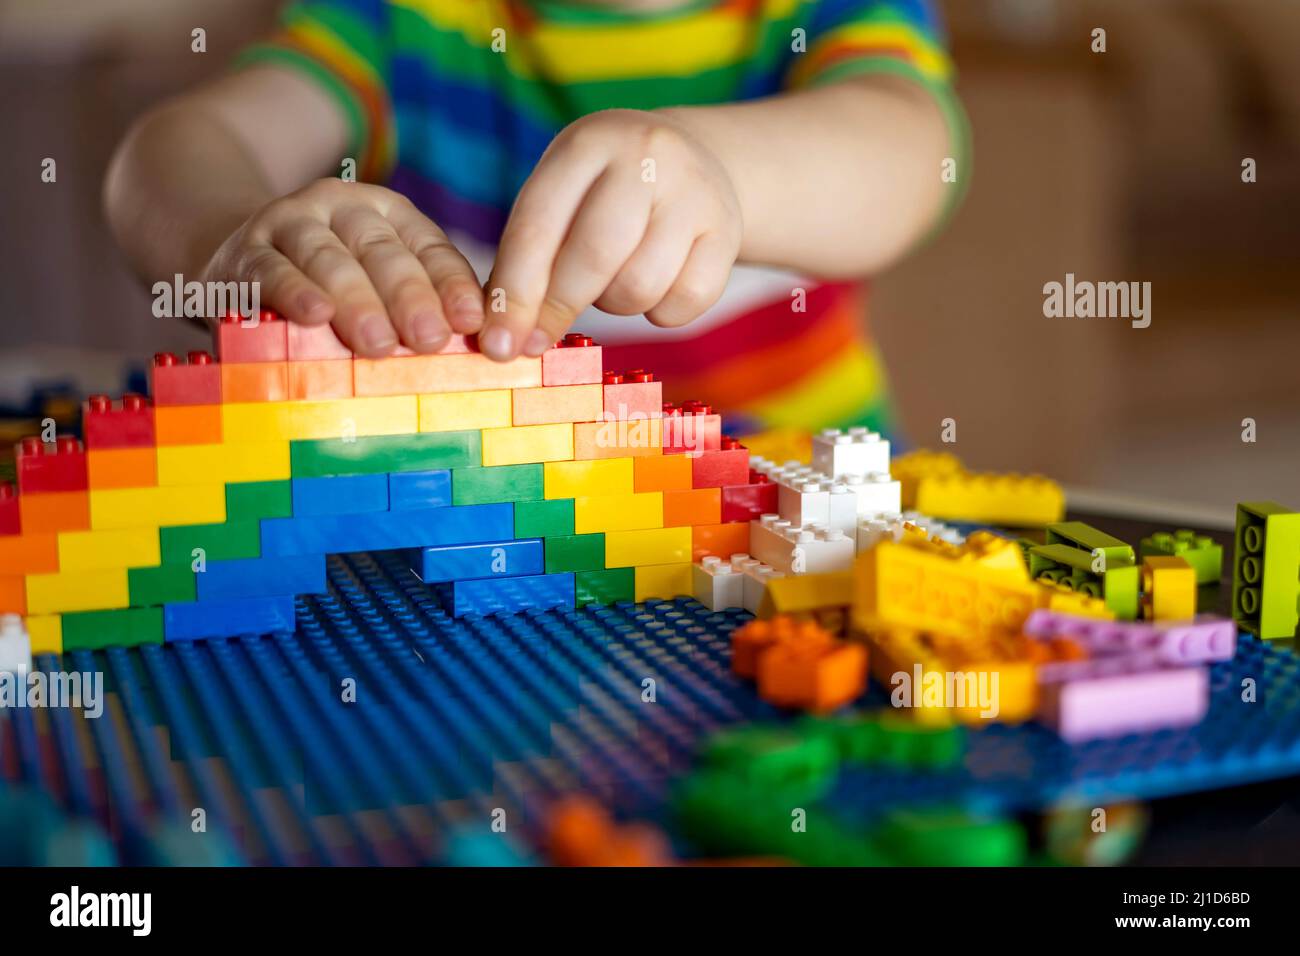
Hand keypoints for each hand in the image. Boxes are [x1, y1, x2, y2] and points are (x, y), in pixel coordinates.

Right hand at [202, 178, 484, 356]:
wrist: (238, 260)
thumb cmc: (329, 287)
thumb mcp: (377, 285)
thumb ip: (422, 308)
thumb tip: (484, 345)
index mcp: (389, 215)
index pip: (429, 247)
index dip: (451, 284)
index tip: (471, 322)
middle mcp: (343, 208)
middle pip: (383, 252)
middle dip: (410, 297)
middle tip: (430, 340)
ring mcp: (292, 224)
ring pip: (329, 259)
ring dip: (358, 301)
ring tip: (380, 343)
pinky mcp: (247, 251)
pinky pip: (273, 270)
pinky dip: (295, 292)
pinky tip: (317, 315)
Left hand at [481, 109, 742, 360]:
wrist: (694, 162)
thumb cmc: (604, 194)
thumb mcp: (562, 198)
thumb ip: (530, 258)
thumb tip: (506, 339)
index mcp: (586, 143)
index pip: (538, 227)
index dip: (515, 295)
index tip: (499, 346)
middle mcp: (645, 156)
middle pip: (593, 257)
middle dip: (559, 308)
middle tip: (540, 340)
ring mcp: (694, 192)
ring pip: (640, 286)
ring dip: (615, 305)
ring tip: (612, 282)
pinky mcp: (727, 231)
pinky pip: (685, 303)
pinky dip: (660, 313)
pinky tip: (656, 287)